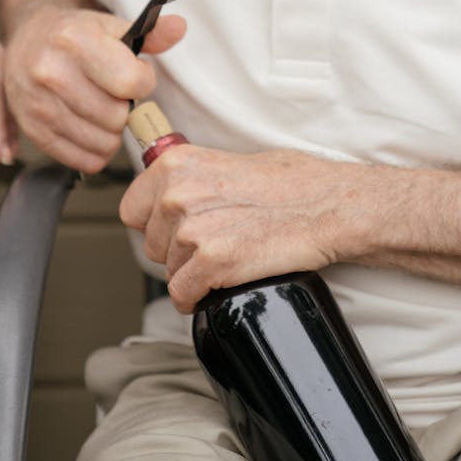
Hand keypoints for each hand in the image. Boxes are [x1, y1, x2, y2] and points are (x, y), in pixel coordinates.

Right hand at [4, 5, 185, 172]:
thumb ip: (151, 32)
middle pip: (117, 116)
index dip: (143, 81)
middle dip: (126, 108)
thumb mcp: (111, 26)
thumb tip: (179, 27)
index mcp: (75, 40)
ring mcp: (38, 104)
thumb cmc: (76, 36)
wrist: (28, 42)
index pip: (130, 81)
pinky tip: (92, 127)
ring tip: (103, 109)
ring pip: (103, 142)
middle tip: (115, 94)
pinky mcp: (33, 131)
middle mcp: (51, 72)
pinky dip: (96, 150)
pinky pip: (83, 160)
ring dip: (112, 131)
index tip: (135, 74)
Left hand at [120, 146, 364, 311]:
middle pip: (150, 244)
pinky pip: (183, 295)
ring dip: (193, 272)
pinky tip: (223, 282)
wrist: (327, 206)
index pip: (132, 210)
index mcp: (176, 164)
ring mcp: (192, 229)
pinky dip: (199, 297)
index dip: (155, 225)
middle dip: (177, 250)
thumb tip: (166, 194)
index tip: (178, 229)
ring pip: (168, 271)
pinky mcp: (211, 262)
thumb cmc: (289, 183)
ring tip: (229, 254)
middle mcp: (177, 194)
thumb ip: (190, 178)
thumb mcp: (226, 162)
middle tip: (216, 241)